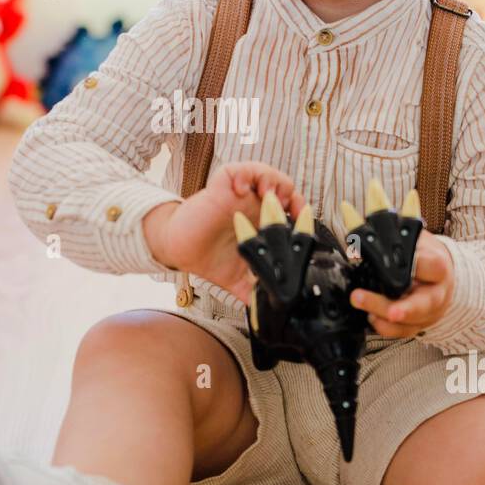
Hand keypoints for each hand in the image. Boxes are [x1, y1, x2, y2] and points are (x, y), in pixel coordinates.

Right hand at [143, 160, 307, 305]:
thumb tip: (272, 313)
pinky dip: (244, 174)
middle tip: (287, 206)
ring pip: (263, 173)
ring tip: (269, 194)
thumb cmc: (209, 259)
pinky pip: (236, 170)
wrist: (180, 253)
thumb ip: (255, 293)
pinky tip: (242, 188)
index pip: (290, 208)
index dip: (301, 210)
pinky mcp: (220, 188)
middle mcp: (252, 206)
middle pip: (282, 186)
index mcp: (261, 223)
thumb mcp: (238, 279)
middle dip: (289, 192)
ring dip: (271, 179)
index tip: (304, 219)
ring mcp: (237, 195)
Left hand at [349, 229, 454, 337]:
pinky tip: (370, 317)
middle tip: (374, 302)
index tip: (390, 261)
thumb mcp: (416, 240)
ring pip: (409, 322)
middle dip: (401, 308)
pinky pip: (401, 332)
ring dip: (382, 316)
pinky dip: (384, 327)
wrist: (441, 276)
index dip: (415, 265)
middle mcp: (437, 294)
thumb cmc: (425, 256)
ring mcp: (428, 313)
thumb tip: (363, 243)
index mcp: (439, 269)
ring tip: (360, 302)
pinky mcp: (417, 325)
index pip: (431, 266)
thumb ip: (395, 240)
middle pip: (422, 304)